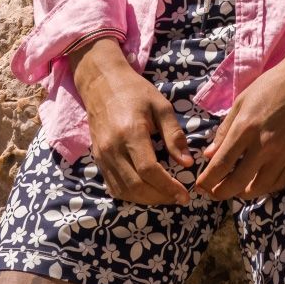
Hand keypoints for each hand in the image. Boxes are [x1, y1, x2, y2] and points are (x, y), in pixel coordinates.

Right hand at [82, 63, 197, 205]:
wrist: (102, 83)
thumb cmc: (135, 92)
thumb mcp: (161, 106)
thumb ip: (174, 135)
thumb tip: (187, 163)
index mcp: (130, 132)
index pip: (149, 170)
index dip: (168, 187)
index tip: (185, 194)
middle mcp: (112, 148)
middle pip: (136, 186)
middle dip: (160, 197)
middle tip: (178, 198)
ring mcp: (102, 156)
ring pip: (124, 191)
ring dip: (146, 200)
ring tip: (165, 196)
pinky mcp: (98, 159)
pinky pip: (113, 186)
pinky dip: (131, 195)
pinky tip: (146, 191)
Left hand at [192, 42, 284, 202]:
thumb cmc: (272, 85)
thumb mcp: (241, 101)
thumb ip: (224, 130)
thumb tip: (209, 155)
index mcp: (245, 128)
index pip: (221, 164)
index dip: (208, 180)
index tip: (200, 185)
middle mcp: (263, 145)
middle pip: (237, 183)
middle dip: (220, 193)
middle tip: (213, 193)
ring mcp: (283, 153)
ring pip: (259, 188)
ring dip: (243, 193)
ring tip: (235, 189)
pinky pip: (280, 183)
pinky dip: (266, 188)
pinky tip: (258, 183)